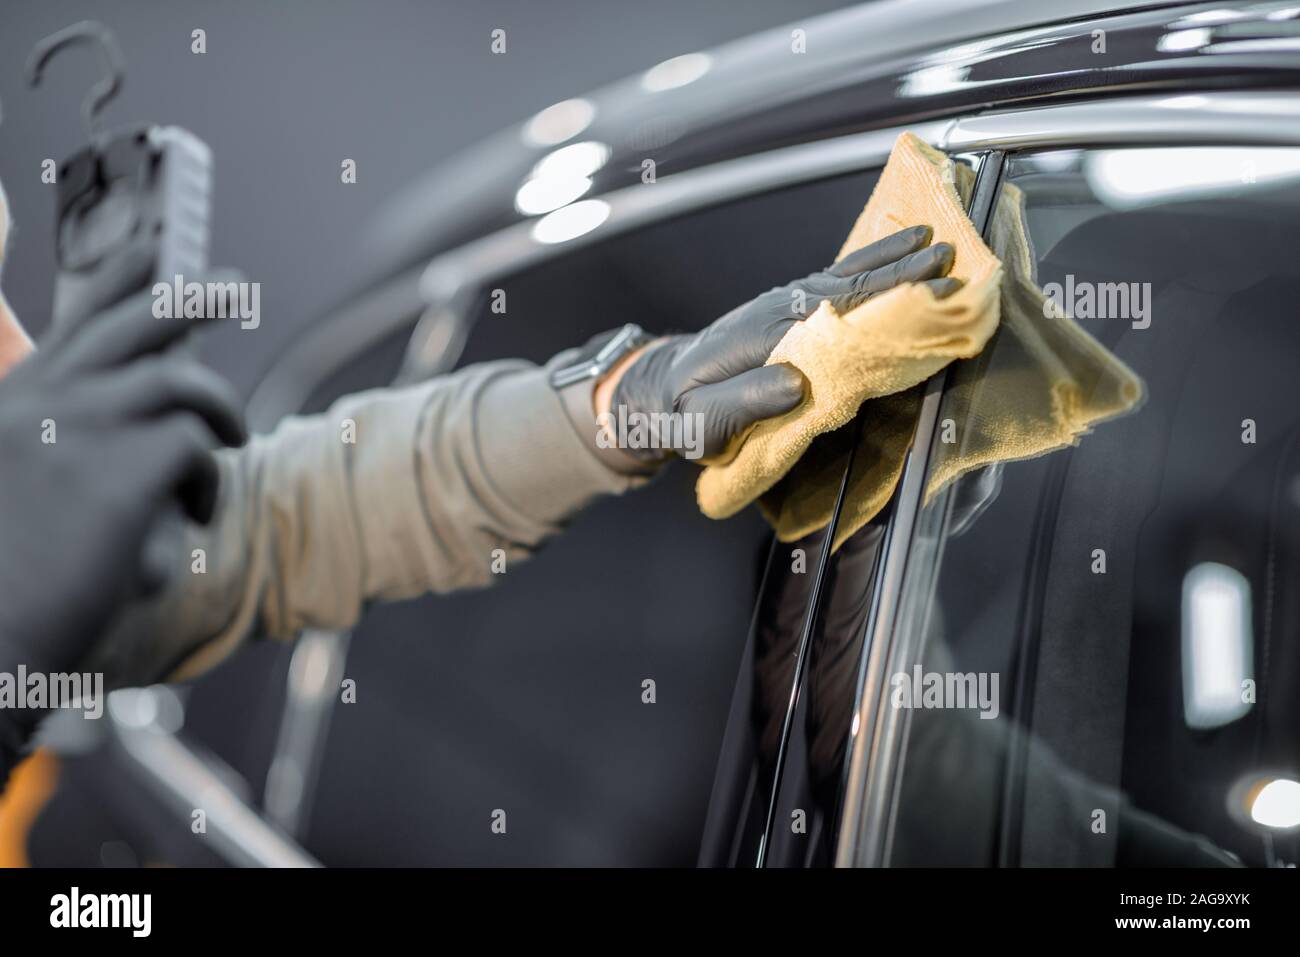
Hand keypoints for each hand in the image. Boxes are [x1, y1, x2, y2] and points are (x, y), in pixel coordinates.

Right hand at [0, 286, 244, 728]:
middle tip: (236, 285)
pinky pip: (193, 446)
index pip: (76, 321)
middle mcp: (40, 401)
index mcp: (13, 402)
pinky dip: (205, 481)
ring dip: (217, 411)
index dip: (122, 277)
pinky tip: (191, 516)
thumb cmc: (10, 578)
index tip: (159, 247)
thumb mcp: (22, 488)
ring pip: (180, 383)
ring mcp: (75, 429)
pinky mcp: (115, 471)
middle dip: (194, 293)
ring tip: (232, 439)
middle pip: (135, 320)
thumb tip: (158, 415)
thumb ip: (67, 442)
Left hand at [608, 225, 959, 461]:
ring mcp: (784, 304)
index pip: (836, 315)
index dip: (886, 303)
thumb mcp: (704, 421)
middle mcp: (779, 309)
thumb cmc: (683, 414)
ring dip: (893, 259)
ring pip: (846, 275)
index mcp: (766, 336)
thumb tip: (796, 382)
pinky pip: (836, 279)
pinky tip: (897, 250)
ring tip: (938, 241)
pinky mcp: (788, 308)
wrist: (659, 391)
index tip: (931, 293)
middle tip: (954, 261)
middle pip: (850, 286)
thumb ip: (745, 401)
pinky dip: (871, 263)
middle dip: (903, 273)